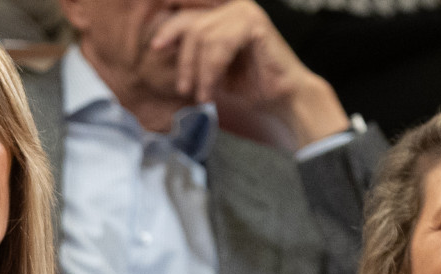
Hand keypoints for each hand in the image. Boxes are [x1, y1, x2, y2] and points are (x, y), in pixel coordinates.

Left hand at [150, 0, 349, 147]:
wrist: (284, 98)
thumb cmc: (250, 83)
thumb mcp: (211, 64)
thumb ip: (192, 49)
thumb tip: (158, 44)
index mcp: (221, 9)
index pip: (184, 8)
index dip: (168, 26)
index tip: (156, 48)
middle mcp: (231, 4)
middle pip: (188, 21)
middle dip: (182, 58)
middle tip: (183, 88)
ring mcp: (243, 10)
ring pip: (201, 35)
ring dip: (197, 71)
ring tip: (202, 95)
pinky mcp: (253, 23)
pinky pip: (218, 45)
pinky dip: (210, 72)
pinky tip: (212, 91)